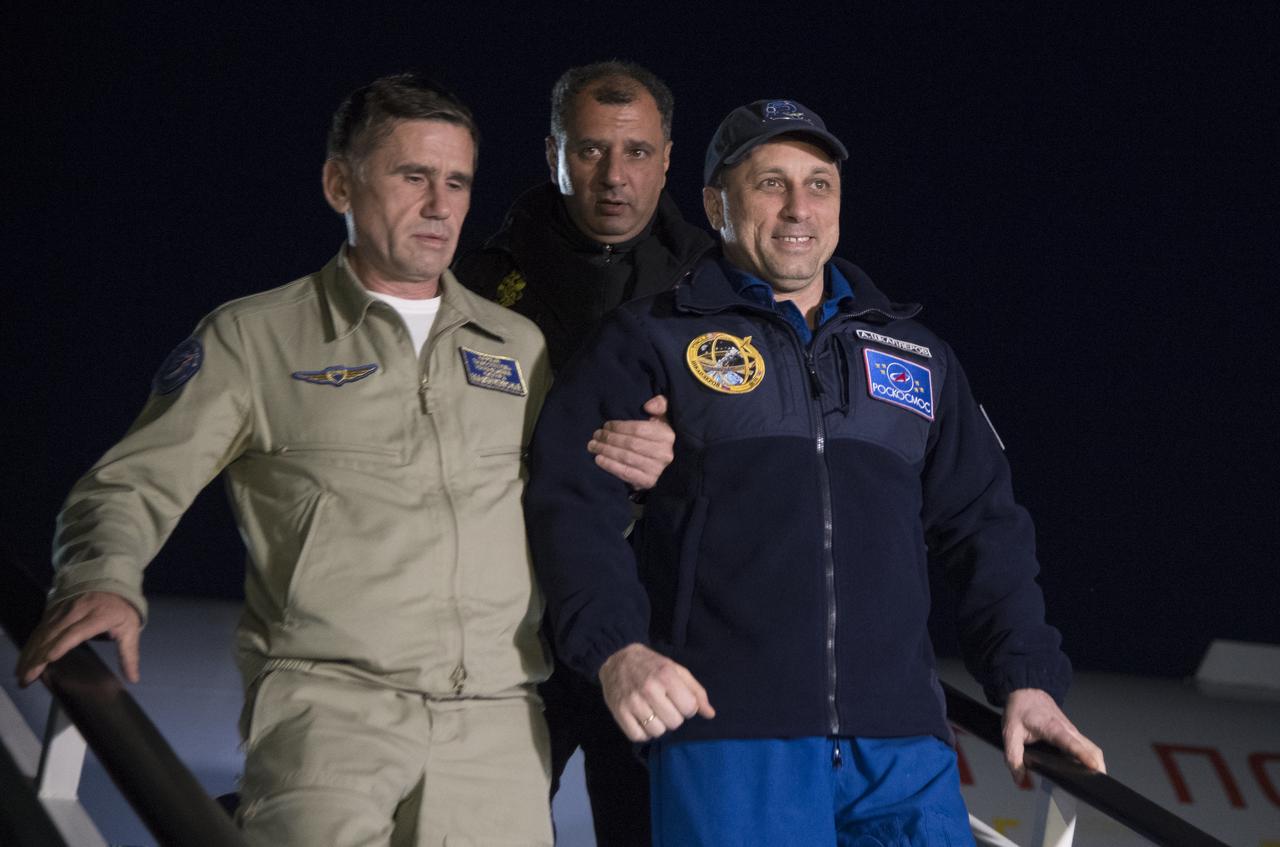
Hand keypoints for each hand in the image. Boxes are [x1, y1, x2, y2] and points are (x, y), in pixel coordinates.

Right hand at [15, 591, 142, 686]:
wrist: (111, 581)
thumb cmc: (121, 608)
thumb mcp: (131, 629)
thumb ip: (129, 654)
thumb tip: (133, 679)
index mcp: (99, 615)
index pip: (77, 631)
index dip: (62, 644)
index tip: (49, 658)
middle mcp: (77, 611)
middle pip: (54, 634)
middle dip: (38, 656)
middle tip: (27, 678)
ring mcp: (63, 609)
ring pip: (42, 632)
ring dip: (30, 653)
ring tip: (21, 673)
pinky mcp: (54, 610)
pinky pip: (39, 628)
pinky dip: (30, 644)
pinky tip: (24, 659)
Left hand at [589, 394, 674, 490]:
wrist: (664, 466)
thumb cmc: (657, 438)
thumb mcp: (663, 418)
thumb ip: (660, 405)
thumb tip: (648, 406)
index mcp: (667, 435)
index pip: (639, 429)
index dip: (619, 426)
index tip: (606, 425)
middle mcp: (664, 453)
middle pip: (630, 443)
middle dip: (609, 438)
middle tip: (596, 435)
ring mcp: (656, 469)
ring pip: (626, 457)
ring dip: (606, 451)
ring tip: (593, 446)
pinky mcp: (648, 482)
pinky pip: (625, 472)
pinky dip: (610, 465)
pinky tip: (599, 459)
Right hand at [598, 643, 714, 741]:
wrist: (617, 658)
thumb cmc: (652, 665)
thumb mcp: (677, 670)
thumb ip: (696, 691)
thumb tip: (710, 714)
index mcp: (666, 676)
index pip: (689, 708)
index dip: (688, 707)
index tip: (679, 700)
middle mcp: (649, 689)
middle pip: (674, 722)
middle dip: (674, 716)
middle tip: (665, 706)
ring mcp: (632, 702)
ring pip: (657, 731)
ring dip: (659, 725)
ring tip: (654, 713)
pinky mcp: (619, 712)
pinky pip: (638, 736)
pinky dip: (643, 733)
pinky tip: (643, 720)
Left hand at [1002, 688, 1105, 781]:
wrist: (1025, 692)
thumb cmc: (1019, 710)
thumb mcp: (1010, 734)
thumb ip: (1014, 758)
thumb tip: (1022, 781)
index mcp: (1054, 729)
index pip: (1074, 744)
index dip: (1085, 756)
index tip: (1095, 768)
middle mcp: (1068, 729)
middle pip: (1091, 749)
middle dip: (1098, 767)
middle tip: (1098, 786)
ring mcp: (1072, 731)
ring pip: (1091, 747)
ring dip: (1097, 763)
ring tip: (1095, 782)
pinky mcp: (1071, 732)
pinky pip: (1086, 745)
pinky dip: (1090, 757)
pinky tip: (1085, 769)